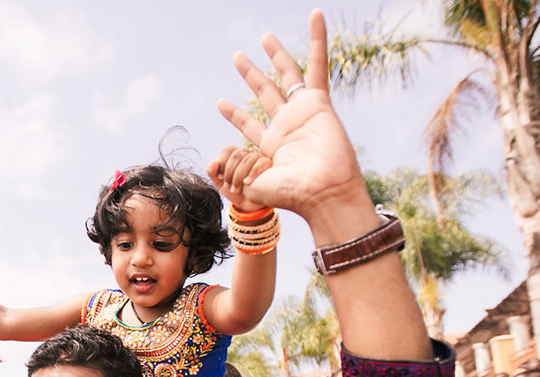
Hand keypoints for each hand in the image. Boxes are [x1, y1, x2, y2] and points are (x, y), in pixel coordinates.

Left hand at [207, 144, 273, 211]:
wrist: (250, 205)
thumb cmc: (236, 192)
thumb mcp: (220, 184)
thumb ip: (213, 173)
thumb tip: (213, 162)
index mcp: (235, 156)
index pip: (228, 150)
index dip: (222, 163)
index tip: (221, 178)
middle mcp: (247, 154)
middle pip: (237, 155)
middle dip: (230, 173)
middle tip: (229, 187)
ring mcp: (259, 158)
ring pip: (248, 159)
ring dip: (239, 176)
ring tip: (236, 189)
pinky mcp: (268, 165)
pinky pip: (261, 163)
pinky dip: (252, 174)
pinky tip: (247, 183)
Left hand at [216, 12, 373, 237]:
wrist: (324, 193)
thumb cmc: (292, 196)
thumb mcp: (254, 186)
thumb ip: (234, 175)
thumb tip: (216, 167)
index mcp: (270, 147)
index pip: (248, 124)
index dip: (234, 113)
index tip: (220, 102)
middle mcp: (287, 127)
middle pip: (266, 93)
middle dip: (251, 75)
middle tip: (237, 57)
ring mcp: (303, 113)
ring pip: (287, 76)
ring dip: (276, 55)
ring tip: (264, 37)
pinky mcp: (319, 103)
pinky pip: (318, 65)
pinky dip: (318, 39)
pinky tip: (316, 16)